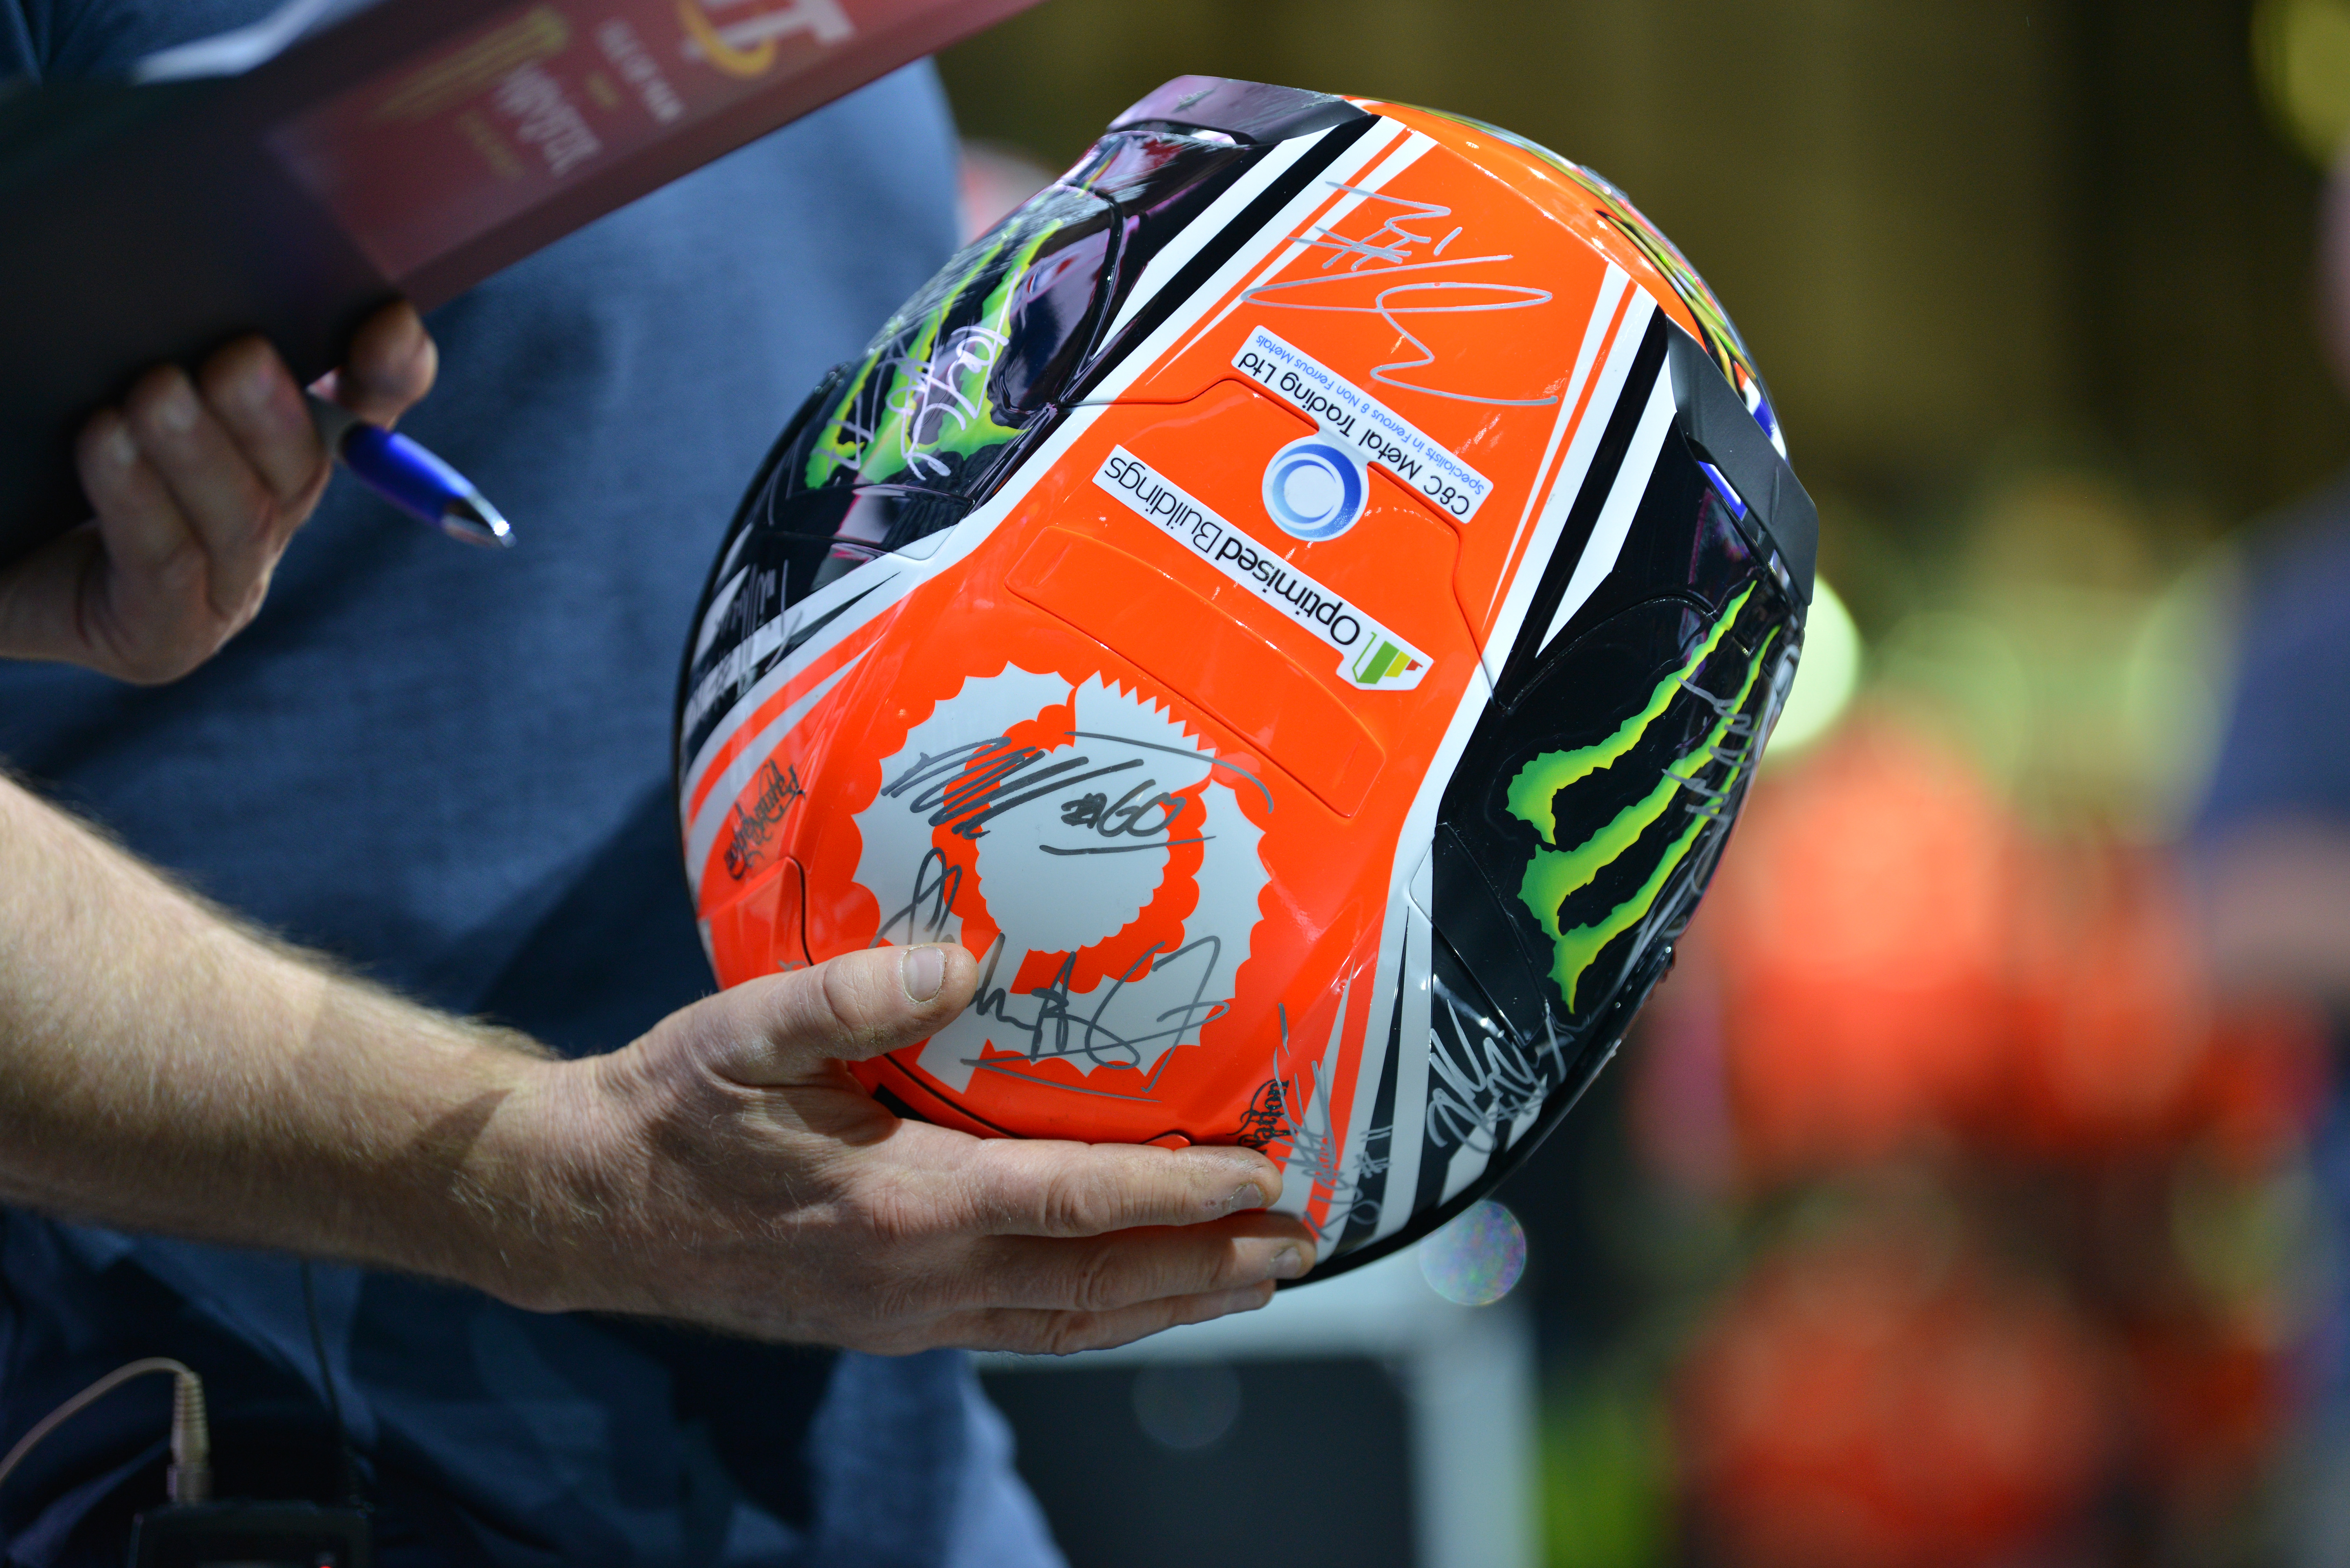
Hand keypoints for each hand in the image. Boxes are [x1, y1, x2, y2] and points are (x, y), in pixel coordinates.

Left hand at [0, 300, 436, 683]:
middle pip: (304, 470)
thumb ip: (171, 342)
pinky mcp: (162, 640)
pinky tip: (106, 442)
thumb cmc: (25, 454)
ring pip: (243, 521)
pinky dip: (140, 501)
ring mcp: (219, 592)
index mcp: (267, 456)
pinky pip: (165, 565)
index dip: (389, 374)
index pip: (359, 414)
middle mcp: (260, 525)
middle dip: (275, 415)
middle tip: (237, 357)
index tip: (388, 323)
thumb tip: (232, 298)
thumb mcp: (105, 379)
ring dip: (202, 453)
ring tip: (154, 392)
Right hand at [482, 943, 1317, 1353]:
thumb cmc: (672, 1111)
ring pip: (1071, 1324)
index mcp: (902, 1205)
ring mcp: (907, 1318)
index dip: (1186, 1192)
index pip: (1080, 1201)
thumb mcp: (748, 1031)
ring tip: (1251, 1282)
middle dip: (1211, 1265)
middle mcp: (920, 1281)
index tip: (1268, 1179)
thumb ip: (858, 991)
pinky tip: (1132, 1300)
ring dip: (1169, 1305)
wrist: (587, 1210)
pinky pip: (1025, 1331)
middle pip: (1101, 1285)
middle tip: (1301, 1244)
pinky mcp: (890, 1328)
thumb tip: (967, 956)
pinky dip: (1097, 1319)